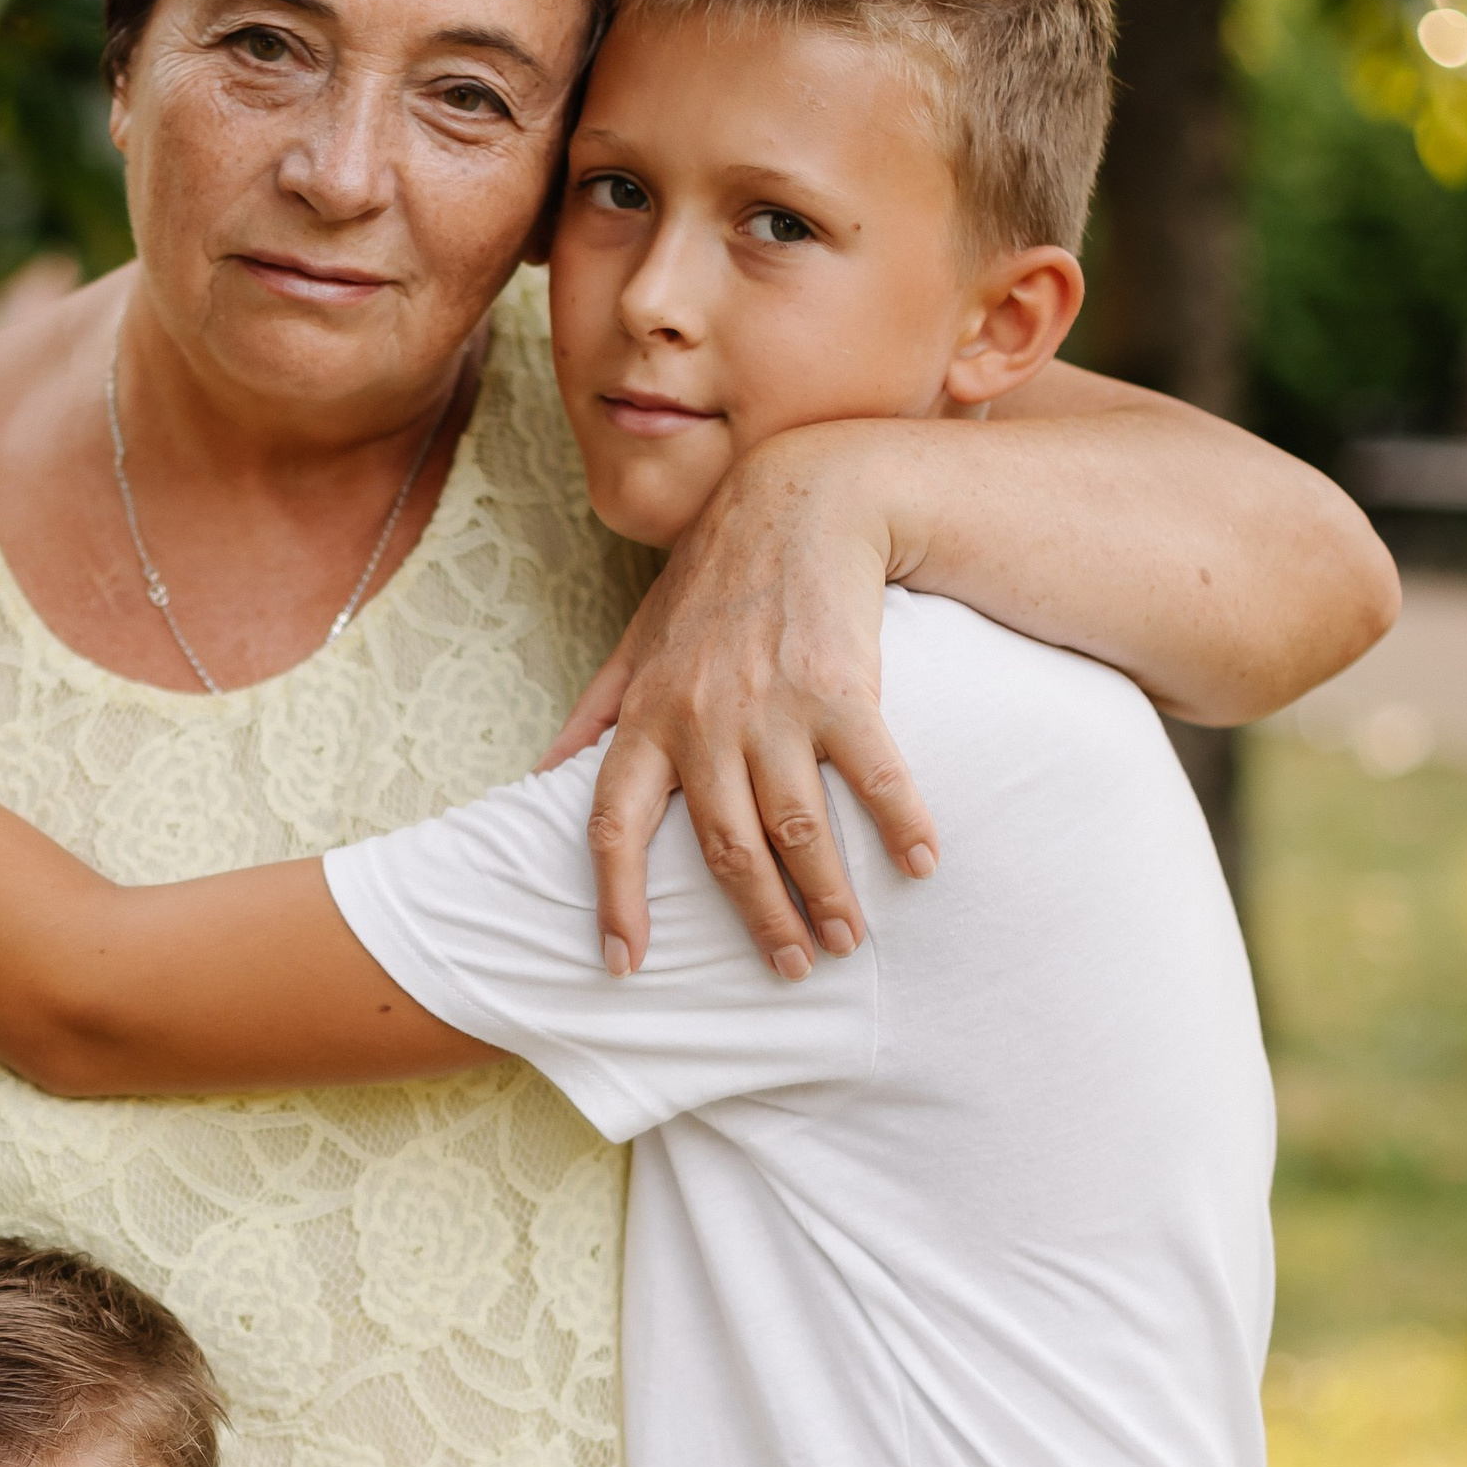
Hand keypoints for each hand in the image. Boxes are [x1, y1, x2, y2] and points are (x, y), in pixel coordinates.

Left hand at [544, 431, 936, 976]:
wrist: (798, 498)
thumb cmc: (715, 578)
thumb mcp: (637, 640)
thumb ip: (595, 711)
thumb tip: (543, 773)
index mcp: (647, 717)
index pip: (612, 825)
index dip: (616, 899)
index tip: (625, 962)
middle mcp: (702, 720)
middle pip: (723, 848)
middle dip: (759, 919)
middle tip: (791, 968)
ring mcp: (773, 705)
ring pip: (796, 828)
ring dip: (827, 896)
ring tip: (848, 940)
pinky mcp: (843, 685)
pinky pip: (875, 775)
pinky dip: (901, 825)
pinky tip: (923, 865)